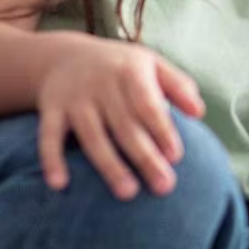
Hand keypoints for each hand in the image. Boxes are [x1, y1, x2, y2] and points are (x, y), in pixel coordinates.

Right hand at [36, 37, 204, 199]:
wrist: (64, 55)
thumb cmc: (120, 66)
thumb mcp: (151, 64)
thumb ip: (178, 85)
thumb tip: (199, 112)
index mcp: (130, 71)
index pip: (148, 105)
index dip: (162, 130)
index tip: (176, 157)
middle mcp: (101, 84)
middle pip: (125, 126)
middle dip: (145, 157)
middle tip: (164, 187)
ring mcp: (74, 99)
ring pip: (92, 136)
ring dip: (109, 166)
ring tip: (128, 193)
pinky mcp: (51, 111)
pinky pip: (48, 138)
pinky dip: (51, 160)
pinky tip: (60, 185)